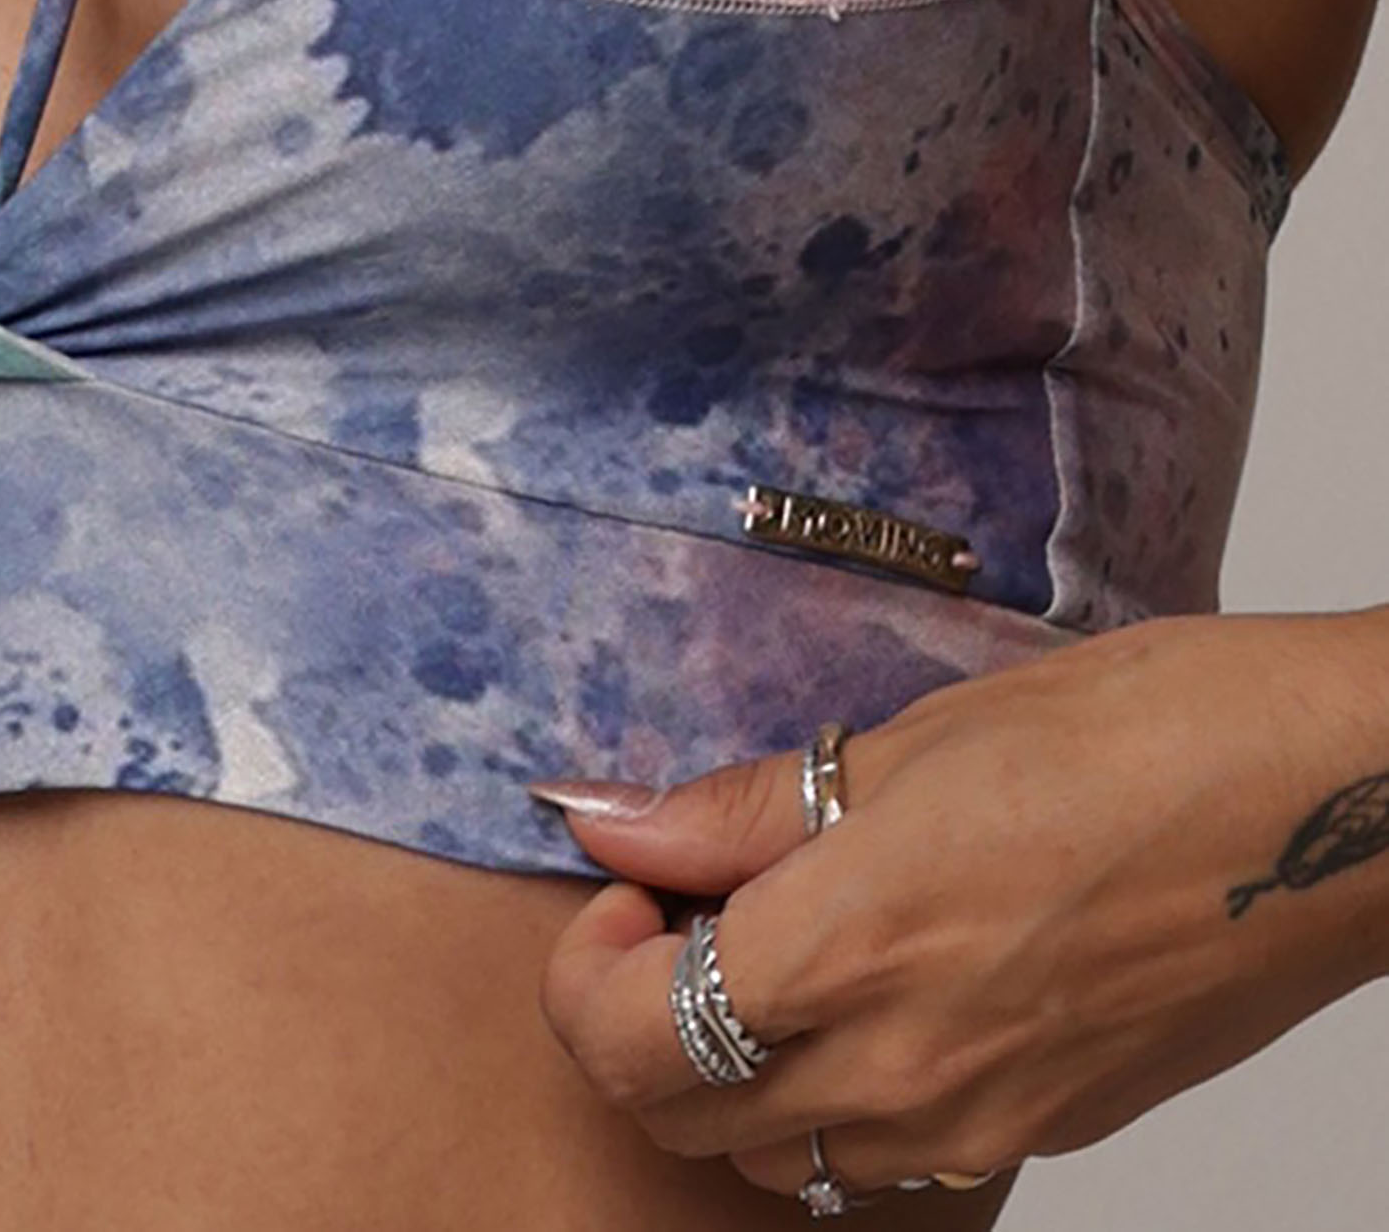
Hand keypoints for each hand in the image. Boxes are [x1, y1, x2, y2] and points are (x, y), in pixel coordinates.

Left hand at [531, 610, 1388, 1201]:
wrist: (1331, 806)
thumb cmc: (1136, 737)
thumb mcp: (907, 742)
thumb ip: (739, 810)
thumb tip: (609, 824)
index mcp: (849, 950)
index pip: (624, 1038)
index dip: (584, 969)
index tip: (627, 891)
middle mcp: (904, 1068)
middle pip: (679, 1120)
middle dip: (632, 1024)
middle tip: (676, 916)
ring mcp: (981, 1120)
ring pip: (777, 1159)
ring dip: (727, 1075)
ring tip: (769, 951)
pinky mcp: (1046, 1133)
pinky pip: (884, 1162)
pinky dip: (829, 1103)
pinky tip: (863, 997)